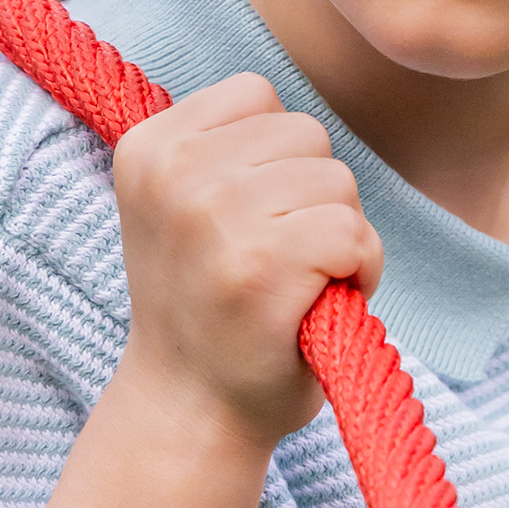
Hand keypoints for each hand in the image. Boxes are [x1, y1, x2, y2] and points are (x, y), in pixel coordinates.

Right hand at [112, 73, 382, 449]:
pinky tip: (321, 302)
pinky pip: (353, 232)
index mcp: (147, 148)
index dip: (277, 158)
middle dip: (313, 194)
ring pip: (337, 179)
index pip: (258, 95)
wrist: (191, 413)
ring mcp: (214, 217)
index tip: (247, 220)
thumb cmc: (207, 308)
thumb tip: (287, 112)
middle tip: (278, 260)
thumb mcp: (179, 207)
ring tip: (295, 282)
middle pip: (307, 133)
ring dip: (339, 233)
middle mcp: (173, 174)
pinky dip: (361, 269)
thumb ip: (221, 148)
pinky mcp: (262, 266)